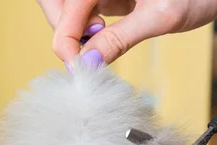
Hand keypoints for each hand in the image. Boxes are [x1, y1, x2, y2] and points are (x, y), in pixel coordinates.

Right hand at [37, 0, 216, 64]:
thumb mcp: (161, 17)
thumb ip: (120, 40)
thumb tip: (88, 63)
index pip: (67, 5)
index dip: (65, 38)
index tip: (78, 65)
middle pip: (56, 3)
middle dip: (63, 30)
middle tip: (87, 50)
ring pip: (66, 9)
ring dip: (72, 31)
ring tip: (99, 41)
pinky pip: (81, 13)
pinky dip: (84, 31)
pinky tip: (102, 37)